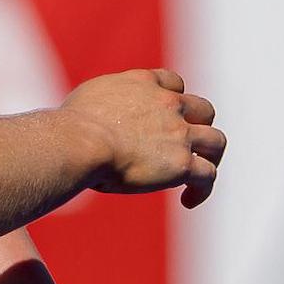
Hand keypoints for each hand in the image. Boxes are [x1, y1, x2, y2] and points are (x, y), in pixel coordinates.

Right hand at [61, 69, 224, 208]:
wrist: (78, 141)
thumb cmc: (68, 127)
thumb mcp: (85, 100)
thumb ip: (101, 104)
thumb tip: (89, 120)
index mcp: (142, 83)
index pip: (173, 83)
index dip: (174, 100)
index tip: (166, 117)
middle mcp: (167, 103)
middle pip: (204, 110)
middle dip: (198, 127)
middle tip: (185, 147)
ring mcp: (178, 133)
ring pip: (216, 142)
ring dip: (210, 158)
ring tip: (195, 175)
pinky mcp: (182, 163)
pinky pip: (207, 176)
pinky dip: (202, 189)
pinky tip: (188, 201)